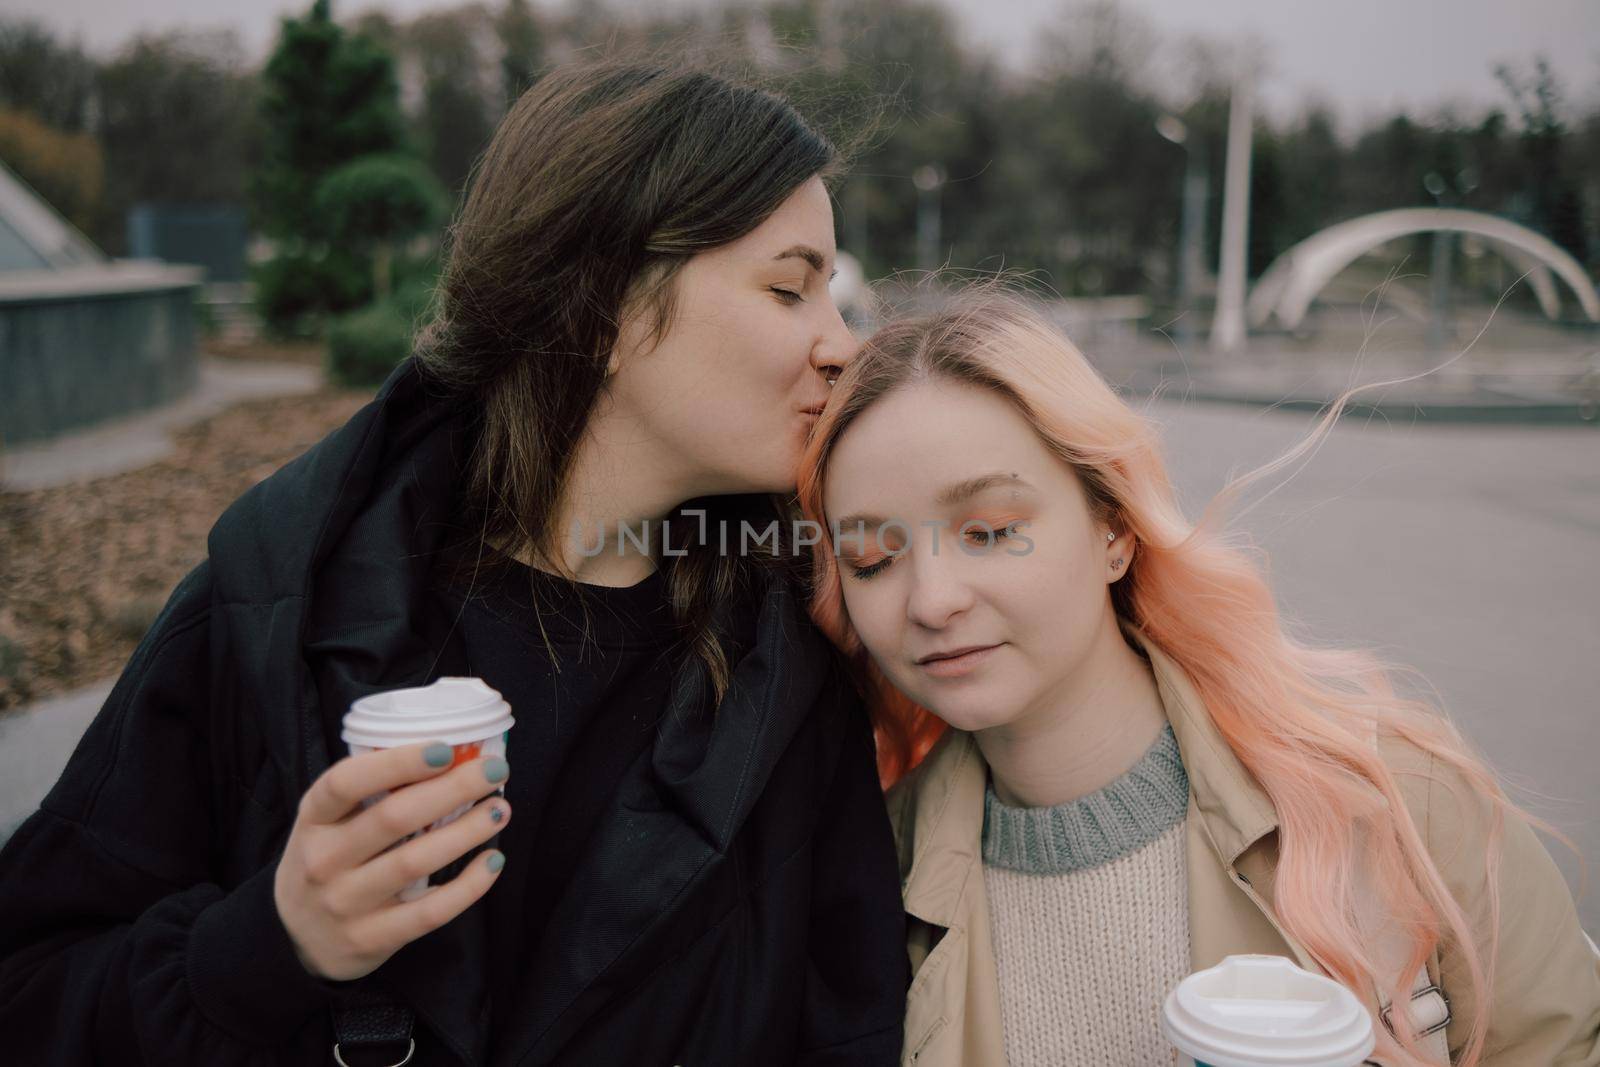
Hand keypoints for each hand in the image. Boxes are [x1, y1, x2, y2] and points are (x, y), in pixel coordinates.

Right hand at [272, 741, 510, 980]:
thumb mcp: (328, 823)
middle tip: (494, 771)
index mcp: (313, 819)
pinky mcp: (371, 939)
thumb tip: (450, 758)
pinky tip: (492, 861)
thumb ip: (370, 794)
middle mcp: (323, 860)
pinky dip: (468, 886)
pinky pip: (429, 912)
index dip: (397, 763)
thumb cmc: (327, 861)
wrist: (295, 939)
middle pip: (393, 818)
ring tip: (500, 809)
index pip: (345, 782)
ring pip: (415, 861)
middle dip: (452, 790)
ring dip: (467, 832)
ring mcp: (346, 903)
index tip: (445, 750)